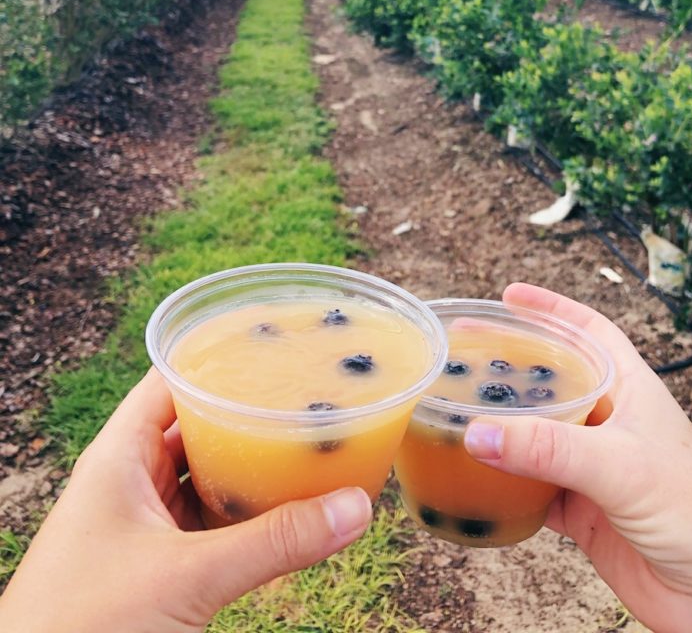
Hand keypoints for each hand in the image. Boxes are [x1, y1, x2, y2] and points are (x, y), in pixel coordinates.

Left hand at [0, 368, 371, 632]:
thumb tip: (354, 508)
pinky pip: (210, 524)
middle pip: (196, 426)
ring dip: (249, 468)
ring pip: (205, 477)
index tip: (273, 340)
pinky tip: (284, 513)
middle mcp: (130, 481)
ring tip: (305, 444)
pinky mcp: (157, 567)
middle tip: (304, 393)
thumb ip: (273, 543)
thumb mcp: (188, 575)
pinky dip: (245, 516)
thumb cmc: (83, 626)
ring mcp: (143, 525)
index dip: (217, 356)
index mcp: (119, 456)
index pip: (172, 379)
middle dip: (247, 413)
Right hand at [463, 283, 691, 632]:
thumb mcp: (620, 466)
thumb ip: (547, 448)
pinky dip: (504, 484)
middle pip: (552, 379)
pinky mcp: (583, 510)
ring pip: (535, 435)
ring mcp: (594, 467)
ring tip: (459, 410)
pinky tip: (479, 479)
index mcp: (630, 390)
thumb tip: (480, 433)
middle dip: (511, 364)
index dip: (550, 309)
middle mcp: (610, 422)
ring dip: (501, 425)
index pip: (588, 331)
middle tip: (466, 353)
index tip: (509, 297)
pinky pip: (531, 487)